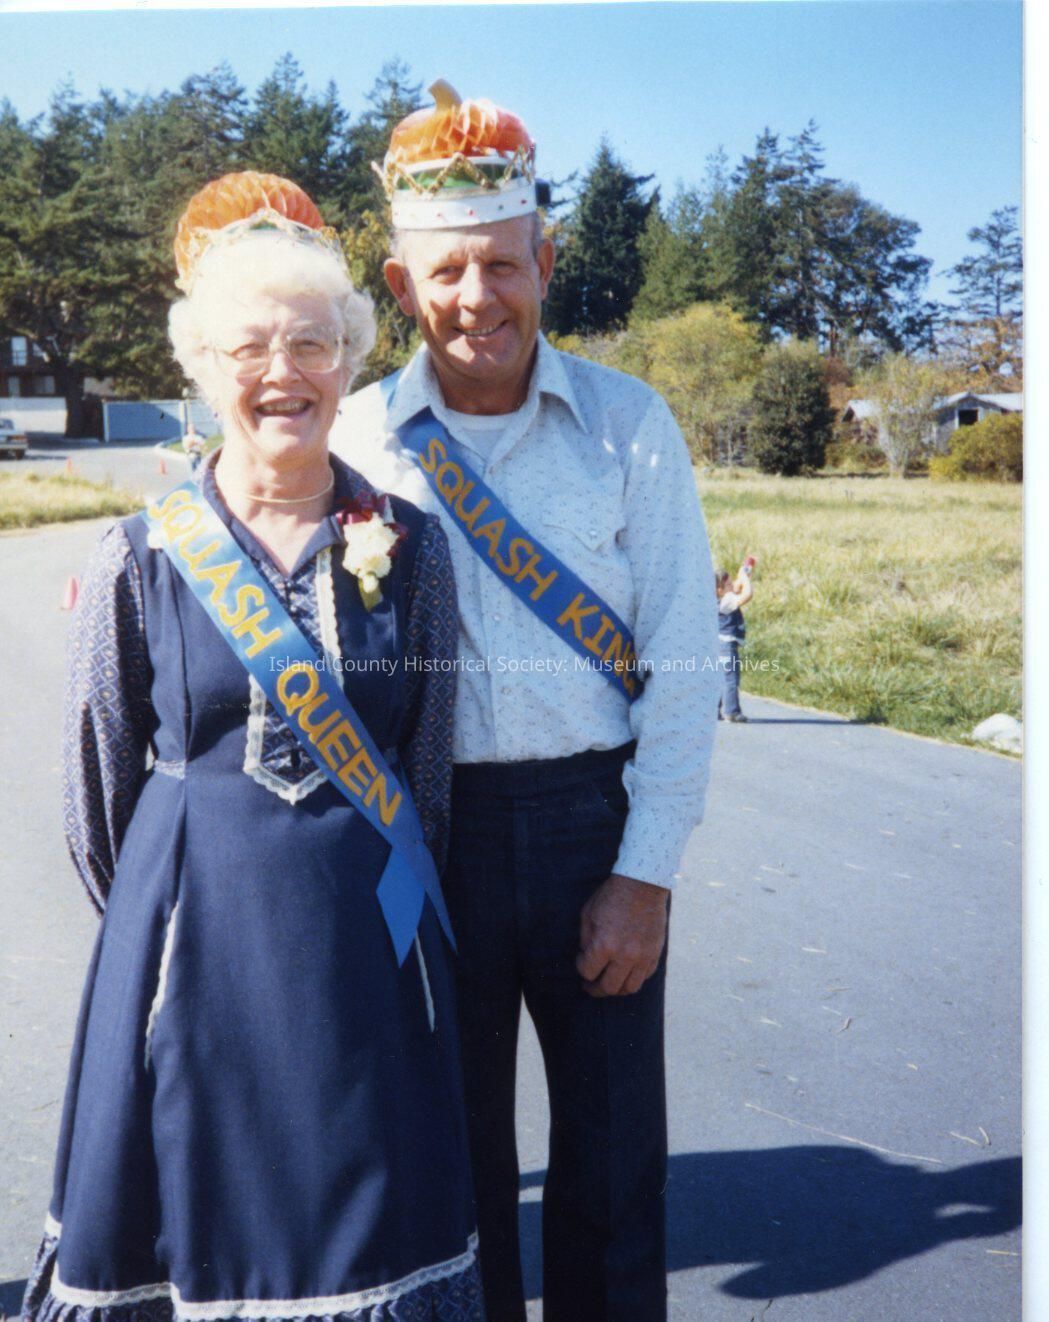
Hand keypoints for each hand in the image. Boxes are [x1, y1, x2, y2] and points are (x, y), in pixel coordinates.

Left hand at [576, 873, 668, 997]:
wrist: (642, 884)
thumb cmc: (611, 896)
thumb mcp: (588, 914)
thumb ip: (585, 939)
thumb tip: (586, 956)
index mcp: (604, 945)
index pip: (588, 972)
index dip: (581, 968)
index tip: (581, 961)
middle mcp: (624, 956)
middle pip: (609, 987)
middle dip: (595, 989)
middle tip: (590, 986)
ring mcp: (642, 957)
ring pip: (629, 988)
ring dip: (616, 989)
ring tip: (609, 983)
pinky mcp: (655, 954)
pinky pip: (644, 977)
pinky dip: (633, 978)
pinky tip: (625, 972)